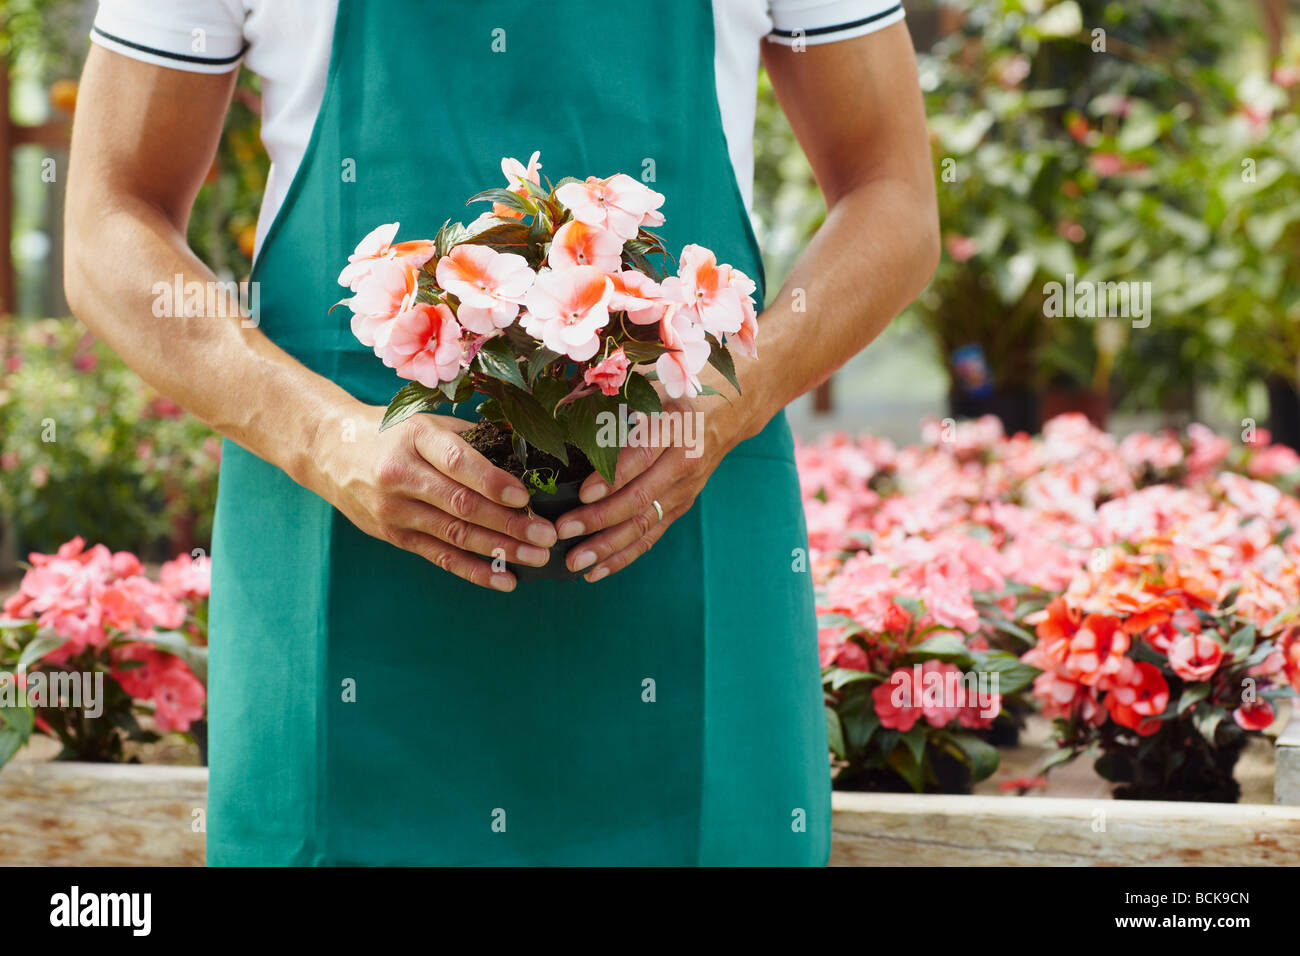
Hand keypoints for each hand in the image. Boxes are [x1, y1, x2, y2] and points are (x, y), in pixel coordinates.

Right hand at [313, 403, 557, 590]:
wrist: (330, 450)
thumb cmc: (393, 432)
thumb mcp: (427, 422)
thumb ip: (473, 438)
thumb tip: (528, 455)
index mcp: (417, 438)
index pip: (457, 462)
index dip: (492, 482)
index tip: (525, 497)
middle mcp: (402, 475)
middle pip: (460, 504)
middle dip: (508, 523)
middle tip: (546, 535)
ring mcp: (395, 509)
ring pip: (454, 535)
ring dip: (498, 550)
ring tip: (535, 557)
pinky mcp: (394, 535)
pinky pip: (439, 556)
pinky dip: (473, 571)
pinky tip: (504, 580)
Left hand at [554, 390, 756, 581]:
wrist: (728, 412)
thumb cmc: (677, 392)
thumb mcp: (651, 385)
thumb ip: (612, 398)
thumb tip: (561, 405)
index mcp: (674, 427)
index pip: (642, 457)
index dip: (612, 478)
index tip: (581, 493)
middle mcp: (682, 463)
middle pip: (640, 499)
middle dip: (599, 520)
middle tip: (562, 531)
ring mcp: (683, 490)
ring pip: (644, 525)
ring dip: (608, 547)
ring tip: (575, 562)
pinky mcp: (680, 507)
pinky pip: (651, 536)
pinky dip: (623, 556)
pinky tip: (596, 571)